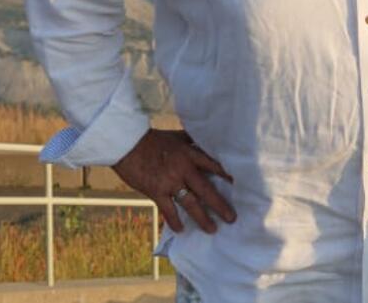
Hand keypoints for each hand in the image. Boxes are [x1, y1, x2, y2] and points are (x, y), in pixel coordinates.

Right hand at [112, 129, 235, 232]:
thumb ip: (191, 140)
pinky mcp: (156, 191)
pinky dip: (174, 221)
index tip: (240, 186)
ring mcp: (170, 181)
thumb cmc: (152, 140)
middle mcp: (183, 169)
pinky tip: (180, 230)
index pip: (213, 165)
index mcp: (189, 154)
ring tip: (212, 229)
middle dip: (220, 205)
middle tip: (232, 218)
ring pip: (190, 204)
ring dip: (202, 218)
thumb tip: (206, 138)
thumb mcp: (175, 136)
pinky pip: (169, 210)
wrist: (127, 144)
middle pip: (206, 190)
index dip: (227, 175)